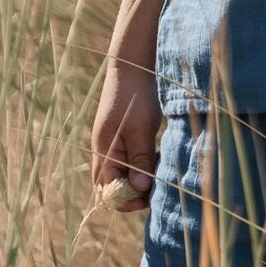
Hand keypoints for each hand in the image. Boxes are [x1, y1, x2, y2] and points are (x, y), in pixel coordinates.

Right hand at [91, 63, 160, 213]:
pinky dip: (144, 163)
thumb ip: (139, 159)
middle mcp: (105, 151)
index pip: (107, 190)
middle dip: (135, 191)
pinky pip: (131, 159)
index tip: (149, 197)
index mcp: (104, 152)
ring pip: (124, 172)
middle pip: (114, 184)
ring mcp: (113, 144)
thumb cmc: (134, 97)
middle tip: (159, 183)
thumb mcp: (141, 129)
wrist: (132, 67)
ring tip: (161, 166)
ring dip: (142, 176)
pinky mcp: (123, 136)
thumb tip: (139, 189)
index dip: (126, 199)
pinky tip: (159, 154)